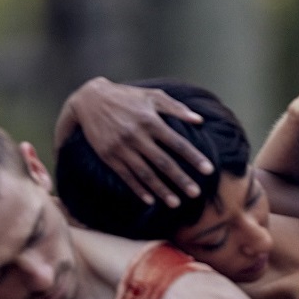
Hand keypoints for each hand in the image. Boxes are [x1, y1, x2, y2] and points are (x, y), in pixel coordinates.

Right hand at [55, 77, 214, 207]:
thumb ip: (175, 108)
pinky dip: (138, 189)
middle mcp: (136, 135)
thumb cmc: (126, 96)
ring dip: (161, 190)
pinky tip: (150, 200)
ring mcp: (121, 148)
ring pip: (145, 174)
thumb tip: (199, 120)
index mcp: (150, 120)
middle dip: (181, 179)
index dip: (194, 157)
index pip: (177, 143)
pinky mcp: (109, 156)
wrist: (90, 99)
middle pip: (163, 162)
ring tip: (176, 203)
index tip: (209, 170)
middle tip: (196, 193)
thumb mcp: (151, 95)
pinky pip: (126, 177)